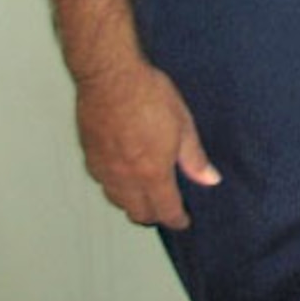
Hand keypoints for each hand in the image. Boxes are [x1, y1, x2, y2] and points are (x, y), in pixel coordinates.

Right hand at [75, 59, 218, 228]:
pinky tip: (123, 176)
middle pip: (137, 212)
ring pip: (117, 200)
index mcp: (151, 173)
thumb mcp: (183, 125)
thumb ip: (194, 158)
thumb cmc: (148, 96)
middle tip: (166, 210)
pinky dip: (116, 187)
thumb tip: (209, 179)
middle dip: (153, 216)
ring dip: (132, 203)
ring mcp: (103, 169)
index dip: (176, 219)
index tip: (183, 221)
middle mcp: (124, 178)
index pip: (165, 209)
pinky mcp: (89, 157)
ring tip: (146, 196)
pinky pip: (103, 183)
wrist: (111, 79)